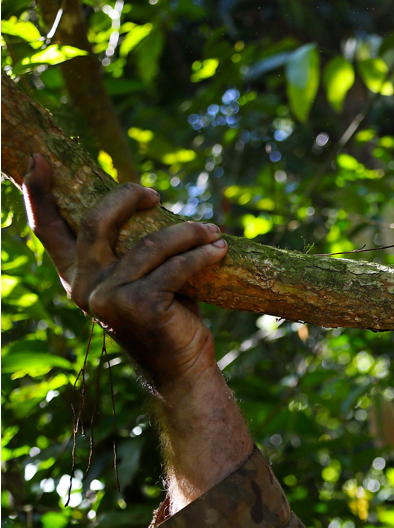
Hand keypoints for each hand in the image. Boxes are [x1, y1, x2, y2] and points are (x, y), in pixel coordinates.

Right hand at [21, 154, 226, 395]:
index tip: (39, 158)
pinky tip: (220, 249)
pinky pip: (176, 267)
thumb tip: (145, 199)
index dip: (40, 192)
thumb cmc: (167, 318)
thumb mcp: (141, 279)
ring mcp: (108, 298)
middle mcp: (84, 287)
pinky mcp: (139, 306)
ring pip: (149, 244)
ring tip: (212, 230)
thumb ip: (131, 249)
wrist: (183, 369)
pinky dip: (202, 255)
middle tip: (154, 193)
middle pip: (97, 222)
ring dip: (188, 232)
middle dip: (127, 197)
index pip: (48, 230)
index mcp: (76, 278)